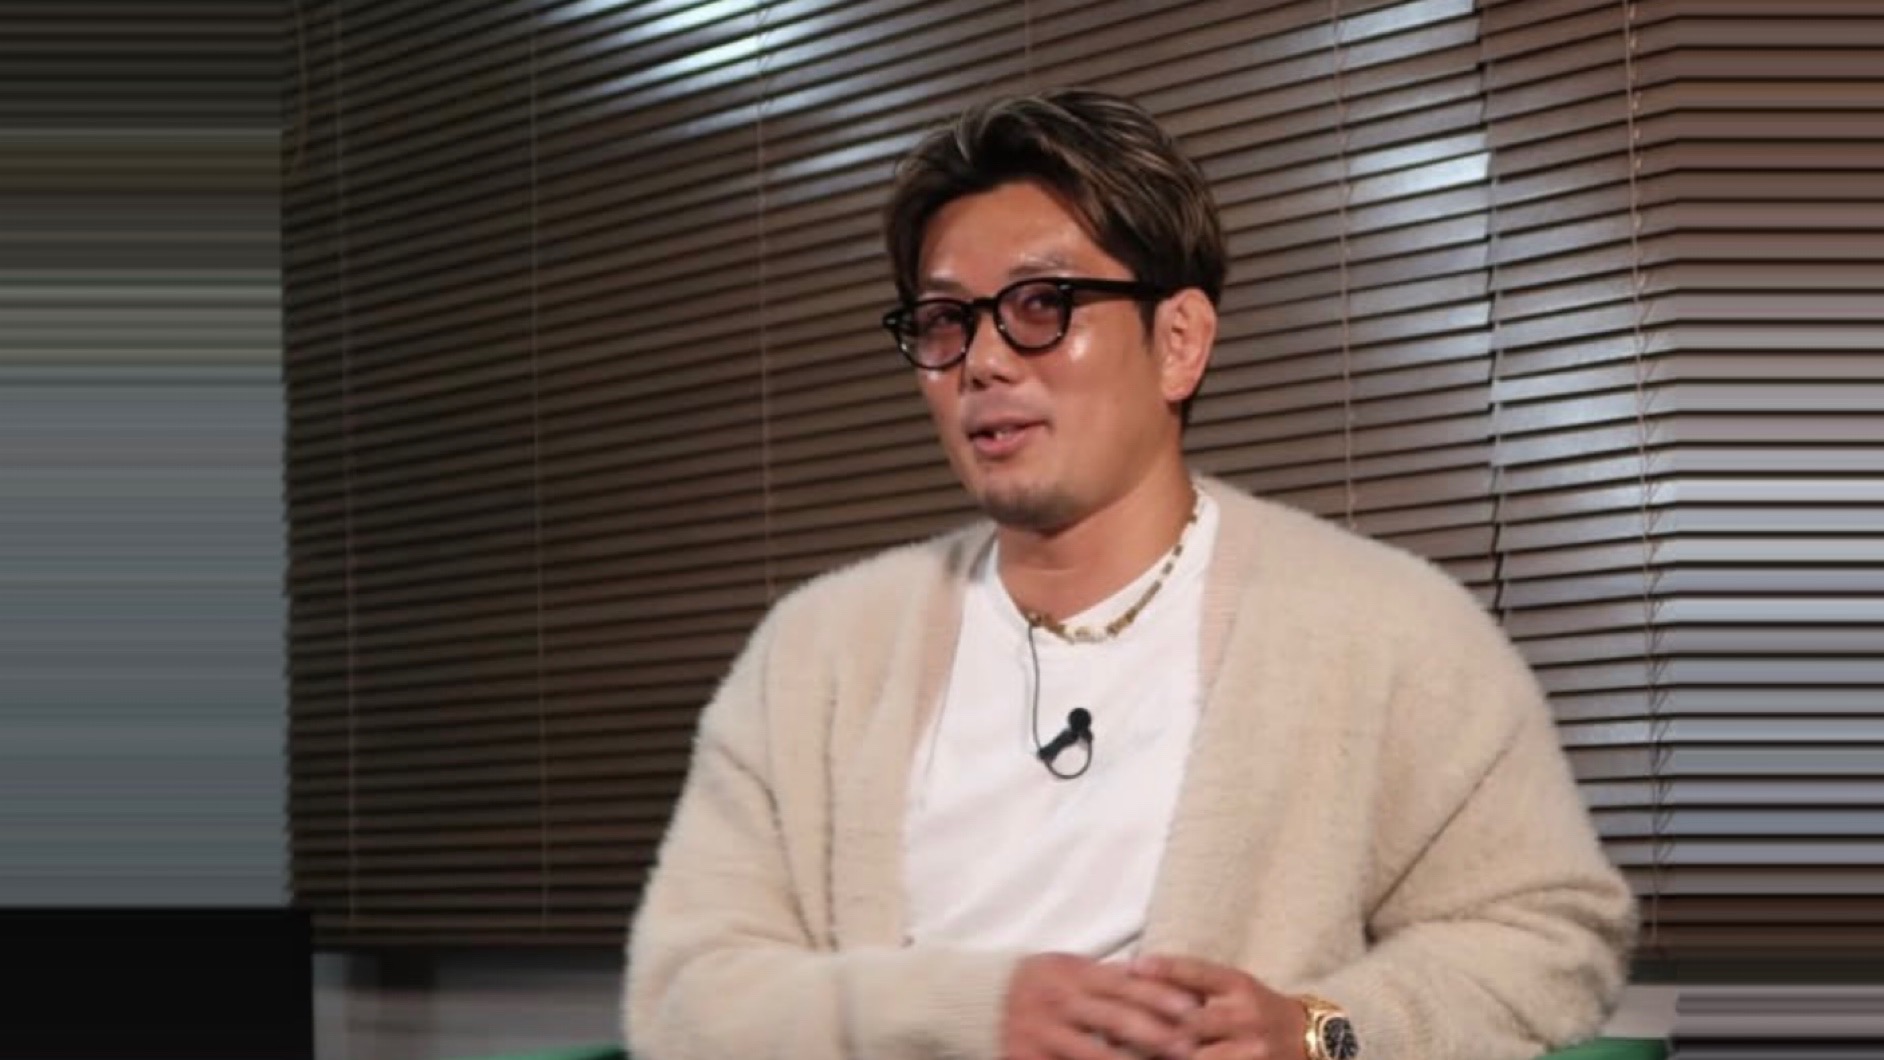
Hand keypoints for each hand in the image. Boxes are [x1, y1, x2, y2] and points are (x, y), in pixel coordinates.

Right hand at [1002, 952, 1200, 1059]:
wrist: (977, 998)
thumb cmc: (1039, 983)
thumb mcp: (1069, 968)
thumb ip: (1109, 976)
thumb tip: (1162, 977)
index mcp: (1072, 973)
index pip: (1123, 983)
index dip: (1158, 996)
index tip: (1191, 1008)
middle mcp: (1057, 1001)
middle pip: (1113, 1019)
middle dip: (1154, 1035)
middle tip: (1187, 1047)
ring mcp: (1040, 1033)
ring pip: (1091, 1054)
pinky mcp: (1025, 1059)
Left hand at [1129, 955, 1307, 1059]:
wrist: (1311, 1041)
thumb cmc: (1258, 1010)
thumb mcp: (1235, 988)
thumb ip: (1195, 984)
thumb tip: (1137, 973)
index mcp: (1239, 986)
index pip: (1199, 972)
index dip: (1166, 969)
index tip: (1134, 966)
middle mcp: (1246, 1017)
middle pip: (1193, 1020)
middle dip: (1156, 1025)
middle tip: (1115, 1024)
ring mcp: (1252, 1051)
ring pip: (1197, 1056)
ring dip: (1164, 1054)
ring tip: (1127, 1053)